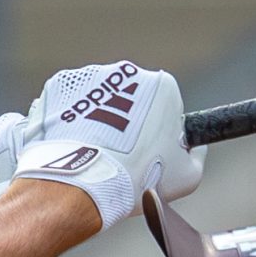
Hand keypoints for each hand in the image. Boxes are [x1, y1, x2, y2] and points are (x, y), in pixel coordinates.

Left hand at [11, 60, 204, 230]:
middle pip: (129, 99)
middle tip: (119, 156)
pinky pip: (69, 104)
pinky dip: (69, 122)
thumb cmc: (137, 178)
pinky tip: (72, 145)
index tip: (147, 152)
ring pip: (97, 101)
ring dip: (96, 121)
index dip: (157, 132)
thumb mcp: (187, 175)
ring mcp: (90, 77)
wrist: (84, 183)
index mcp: (162, 85)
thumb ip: (197, 154)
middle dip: (125, 124)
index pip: (164, 105)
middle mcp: (126, 73)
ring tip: (93, 153)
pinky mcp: (59, 87)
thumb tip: (194, 147)